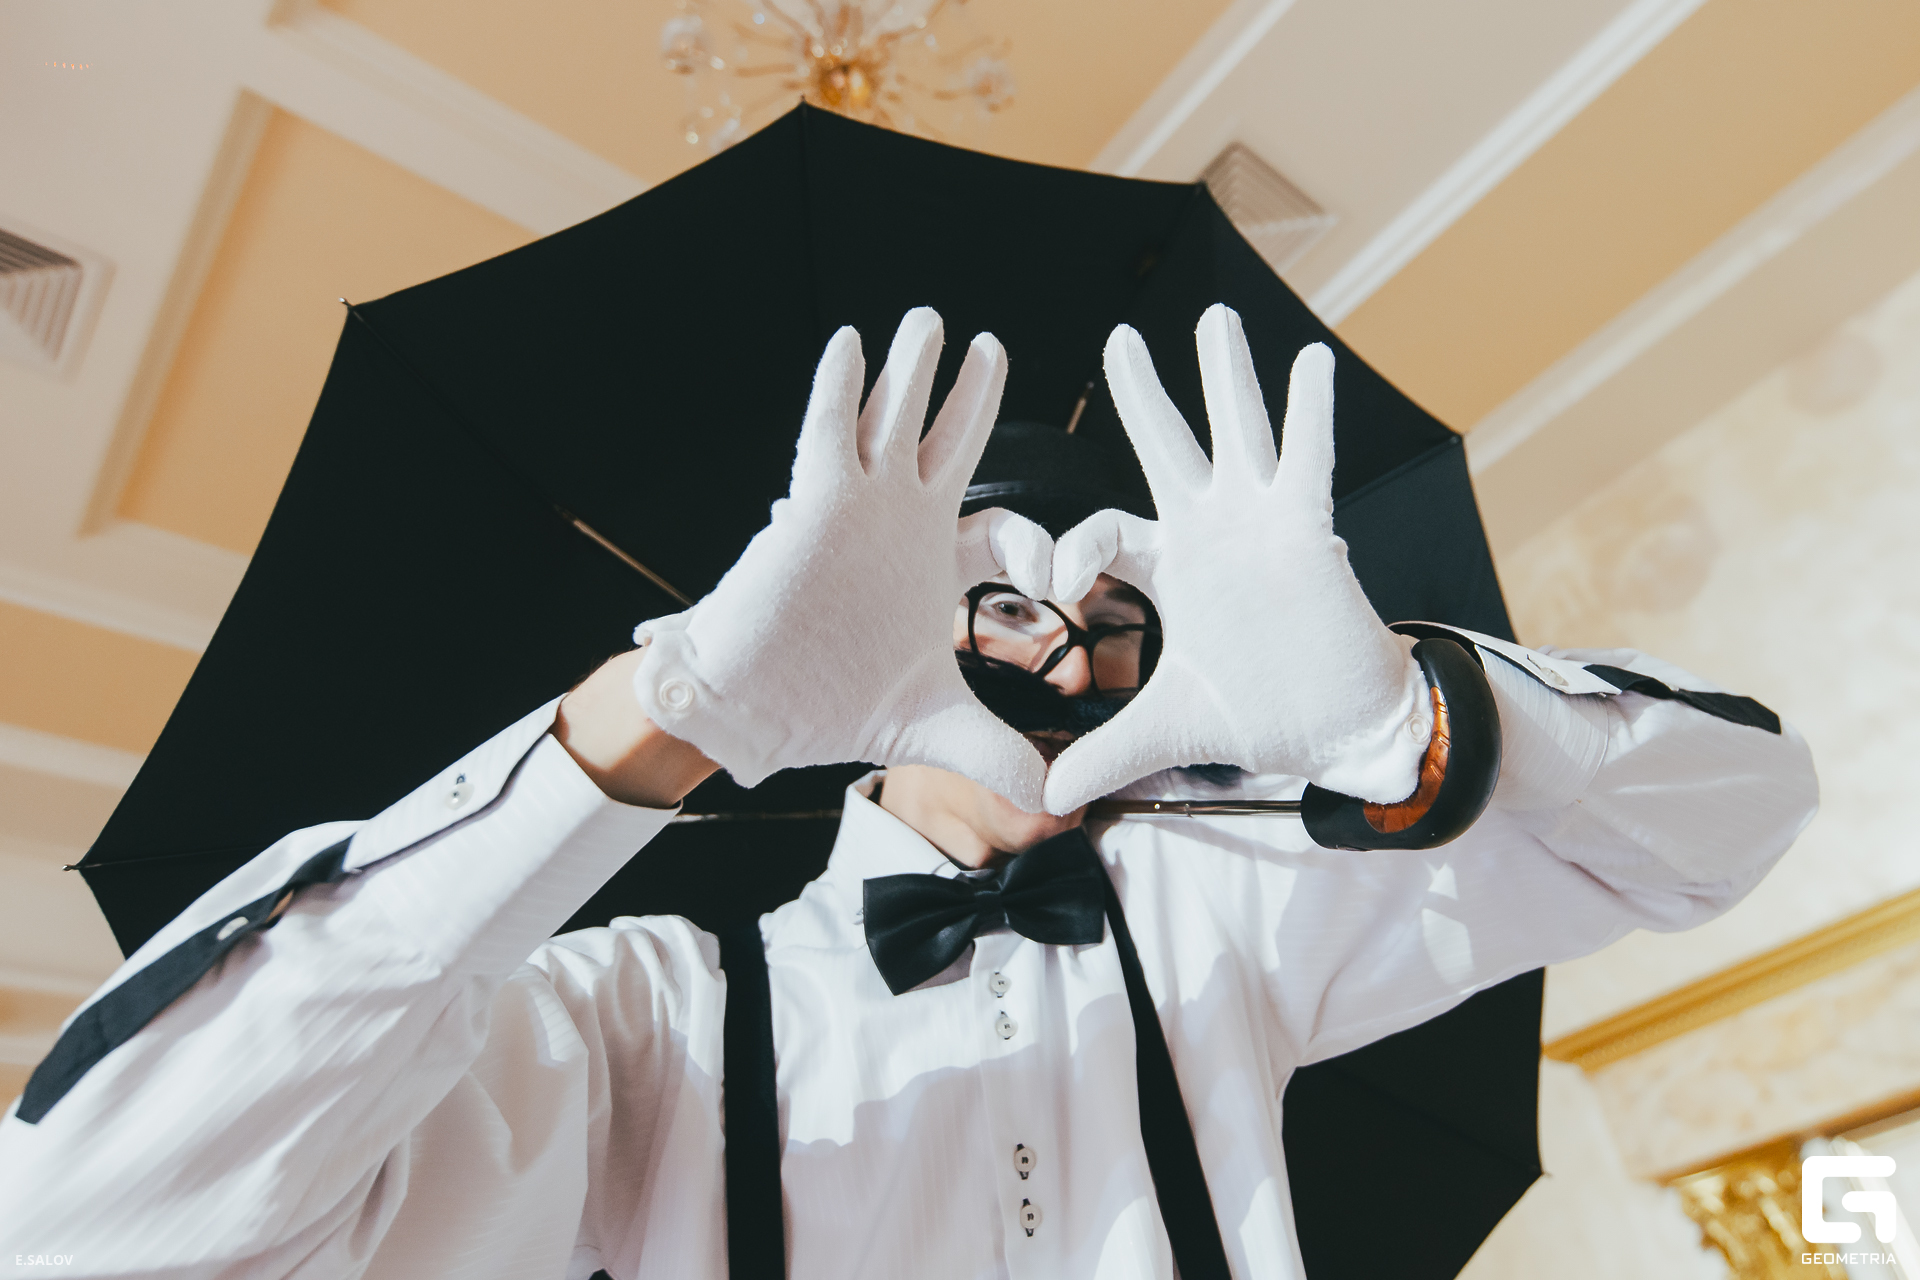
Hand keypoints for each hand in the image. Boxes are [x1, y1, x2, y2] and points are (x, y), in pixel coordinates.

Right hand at [632, 308, 1054, 810]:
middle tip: (992, 347)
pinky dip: (843, 387)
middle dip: (969, 397)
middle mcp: (900, 525)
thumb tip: (1062, 805)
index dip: (1035, 545)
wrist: (759, 710)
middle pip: (947, 445)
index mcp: (934, 568)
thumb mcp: (935, 726)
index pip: (1000, 532)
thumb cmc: (833, 707)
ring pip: (891, 421)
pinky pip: (832, 431)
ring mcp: (859, 507)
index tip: (1061, 577)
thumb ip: (998, 754)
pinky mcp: (817, 505)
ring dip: (910, 369)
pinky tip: (852, 342)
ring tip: (929, 320)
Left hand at [1043, 305, 1427, 814]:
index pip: (1107, 530)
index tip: (1049, 581)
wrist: (1334, 729)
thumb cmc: (1260, 713)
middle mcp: (1212, 532)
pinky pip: (1306, 463)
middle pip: (1167, 448)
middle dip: (1144, 393)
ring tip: (1213, 314)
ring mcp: (1260, 524)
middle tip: (1119, 337)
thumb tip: (1041, 802)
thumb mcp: (1167, 729)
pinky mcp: (1305, 532)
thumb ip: (1105, 751)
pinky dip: (1309, 413)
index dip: (1071, 547)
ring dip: (1226, 375)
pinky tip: (1311, 360)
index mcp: (1173, 566)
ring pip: (1237, 434)